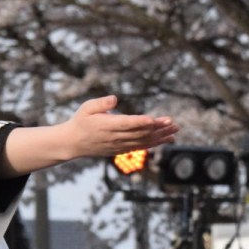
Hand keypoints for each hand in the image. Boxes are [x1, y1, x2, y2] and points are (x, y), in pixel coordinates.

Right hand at [63, 95, 177, 159]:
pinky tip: (165, 139)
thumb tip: (114, 99)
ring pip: (143, 142)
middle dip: (157, 129)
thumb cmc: (81, 122)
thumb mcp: (86, 108)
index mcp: (107, 125)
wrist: (73, 143)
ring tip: (175, 131)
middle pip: (139, 133)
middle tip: (173, 123)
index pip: (127, 124)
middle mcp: (115, 137)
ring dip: (160, 137)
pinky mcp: (121, 149)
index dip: (140, 122)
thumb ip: (101, 103)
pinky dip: (154, 143)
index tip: (153, 119)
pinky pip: (140, 147)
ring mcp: (119, 145)